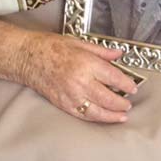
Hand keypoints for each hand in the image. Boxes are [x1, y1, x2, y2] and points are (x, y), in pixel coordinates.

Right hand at [17, 32, 136, 122]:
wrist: (28, 56)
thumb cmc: (50, 46)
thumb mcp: (78, 42)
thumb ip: (101, 51)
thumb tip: (118, 54)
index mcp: (87, 63)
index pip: (114, 78)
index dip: (127, 84)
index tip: (132, 87)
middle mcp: (81, 81)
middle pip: (109, 98)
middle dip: (122, 103)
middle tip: (128, 102)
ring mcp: (72, 95)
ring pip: (98, 111)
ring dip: (113, 115)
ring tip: (122, 114)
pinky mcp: (64, 103)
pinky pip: (84, 115)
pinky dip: (96, 118)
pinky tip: (103, 117)